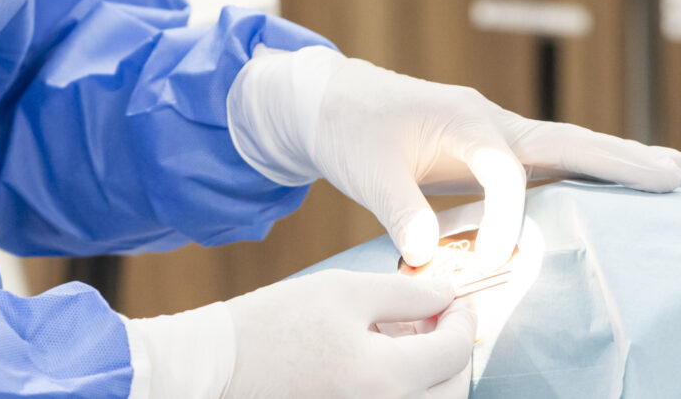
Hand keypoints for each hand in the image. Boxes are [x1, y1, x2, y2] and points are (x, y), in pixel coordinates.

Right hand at [127, 271, 474, 398]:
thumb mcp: (343, 291)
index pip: (453, 353)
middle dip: (453, 353)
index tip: (457, 299)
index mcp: (383, 378)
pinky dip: (405, 390)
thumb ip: (405, 292)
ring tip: (406, 340)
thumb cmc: (273, 324)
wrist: (216, 369)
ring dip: (432, 375)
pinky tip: (384, 363)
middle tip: (436, 319)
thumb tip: (448, 293)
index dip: (463, 319)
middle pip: (451, 391)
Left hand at [232, 50, 680, 274]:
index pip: (506, 174)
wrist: (335, 103)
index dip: (506, 221)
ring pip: (566, 148)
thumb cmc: (353, 131)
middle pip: (567, 141)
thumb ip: (401, 210)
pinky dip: (586, 171)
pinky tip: (616, 188)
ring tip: (670, 173)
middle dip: (619, 160)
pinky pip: (549, 163)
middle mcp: (491, 123)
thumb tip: (429, 255)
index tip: (491, 263)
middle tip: (675, 172)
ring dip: (615, 163)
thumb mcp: (367, 171)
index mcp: (465, 121)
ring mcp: (497, 134)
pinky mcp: (492, 150)